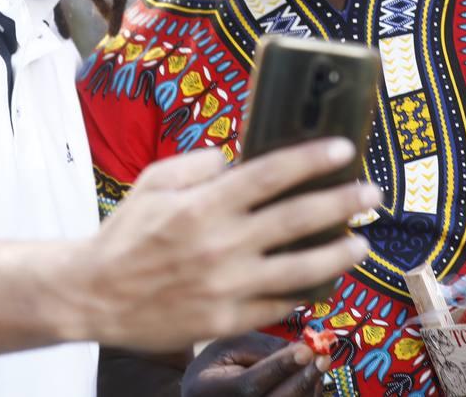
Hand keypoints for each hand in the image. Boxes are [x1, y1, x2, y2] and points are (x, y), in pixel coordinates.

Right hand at [73, 139, 379, 352]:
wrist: (93, 293)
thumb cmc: (126, 232)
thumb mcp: (156, 180)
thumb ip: (202, 164)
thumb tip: (243, 158)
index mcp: (204, 205)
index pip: (272, 174)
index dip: (313, 159)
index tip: (345, 148)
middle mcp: (221, 244)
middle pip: (298, 219)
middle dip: (342, 203)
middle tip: (371, 194)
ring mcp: (227, 286)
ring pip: (301, 270)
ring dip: (338, 254)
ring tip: (361, 243)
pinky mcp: (226, 318)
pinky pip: (278, 305)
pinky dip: (305, 293)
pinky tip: (324, 281)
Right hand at [183, 332, 327, 396]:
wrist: (206, 394)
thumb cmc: (217, 365)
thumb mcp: (227, 346)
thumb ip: (259, 347)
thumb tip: (299, 349)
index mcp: (214, 391)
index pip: (250, 384)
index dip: (280, 368)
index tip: (305, 350)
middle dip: (303, 379)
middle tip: (322, 356)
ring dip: (310, 386)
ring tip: (320, 362)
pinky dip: (309, 394)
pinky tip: (313, 377)